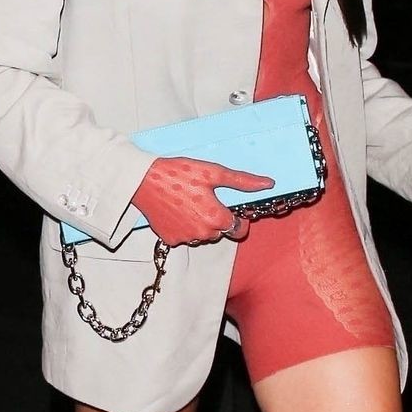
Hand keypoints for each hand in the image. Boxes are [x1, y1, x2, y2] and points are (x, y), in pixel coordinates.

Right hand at [131, 155, 274, 246]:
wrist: (143, 180)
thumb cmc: (177, 174)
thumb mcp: (213, 173)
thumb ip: (243, 181)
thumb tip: (267, 184)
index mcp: (216, 218)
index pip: (239, 230)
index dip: (238, 219)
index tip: (229, 208)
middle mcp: (203, 233)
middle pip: (219, 231)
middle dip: (216, 218)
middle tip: (203, 198)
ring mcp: (185, 238)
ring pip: (202, 235)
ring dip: (200, 223)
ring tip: (187, 202)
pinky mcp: (169, 239)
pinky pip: (184, 236)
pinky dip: (183, 226)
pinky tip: (176, 210)